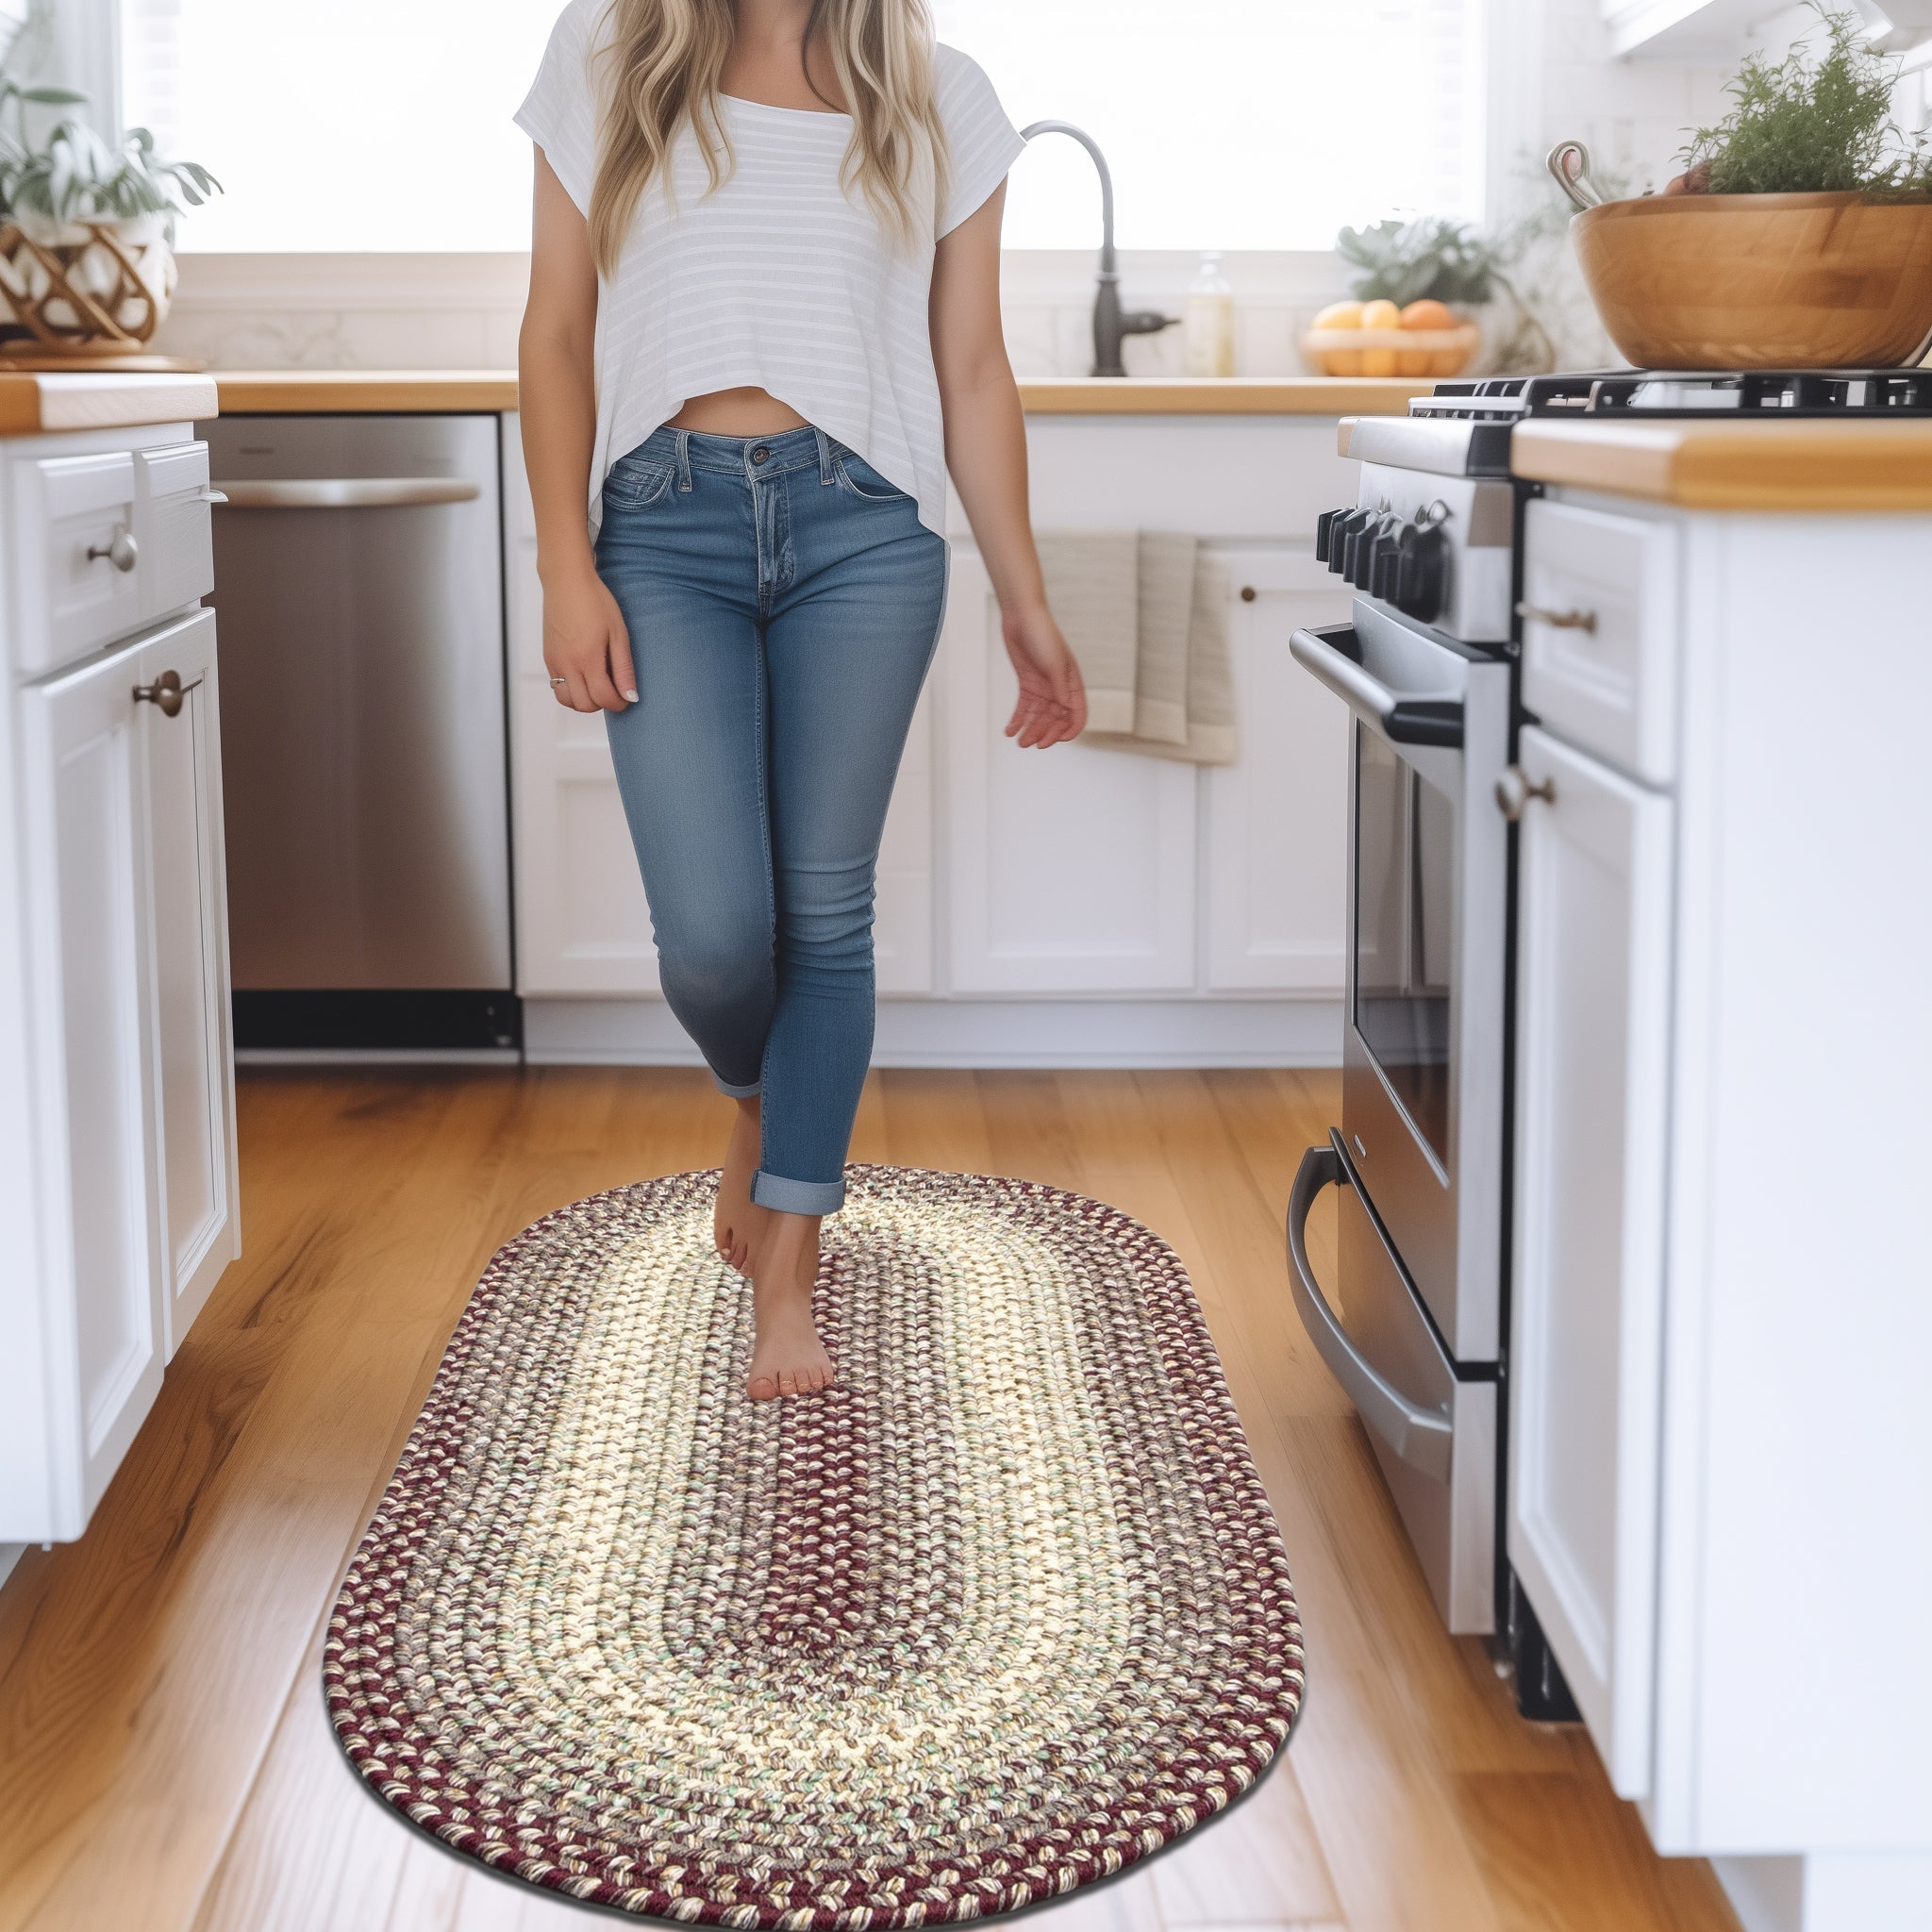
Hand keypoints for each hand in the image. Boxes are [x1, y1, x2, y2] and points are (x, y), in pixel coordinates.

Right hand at [543, 569, 635, 712]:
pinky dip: (572, 690)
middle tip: (613, 689)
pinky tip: (584, 675)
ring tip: (597, 684)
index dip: (619, 703)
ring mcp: (554, 661)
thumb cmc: (595, 601)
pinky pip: (557, 687)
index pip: (603, 698)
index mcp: (587, 657)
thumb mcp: (618, 633)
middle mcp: (566, 663)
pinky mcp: (547, 657)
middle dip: (602, 703)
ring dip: (584, 700)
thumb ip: (624, 668)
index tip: (627, 698)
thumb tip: (630, 696)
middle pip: (584, 705)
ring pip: (566, 701)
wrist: (566, 581)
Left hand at [1001, 602, 1085, 748]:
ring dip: (1030, 730)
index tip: (1057, 740)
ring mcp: (1043, 688)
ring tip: (1019, 742)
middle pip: (1056, 720)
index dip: (1070, 730)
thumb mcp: (1054, 662)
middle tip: (1031, 744)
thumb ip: (1060, 687)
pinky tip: (1010, 731)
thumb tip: (1065, 710)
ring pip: (1038, 717)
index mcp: (1073, 684)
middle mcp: (1060, 689)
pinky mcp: (1028, 686)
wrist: (1021, 617)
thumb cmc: (1043, 635)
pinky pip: (1024, 708)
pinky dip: (1017, 720)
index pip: (1077, 714)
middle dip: (1045, 733)